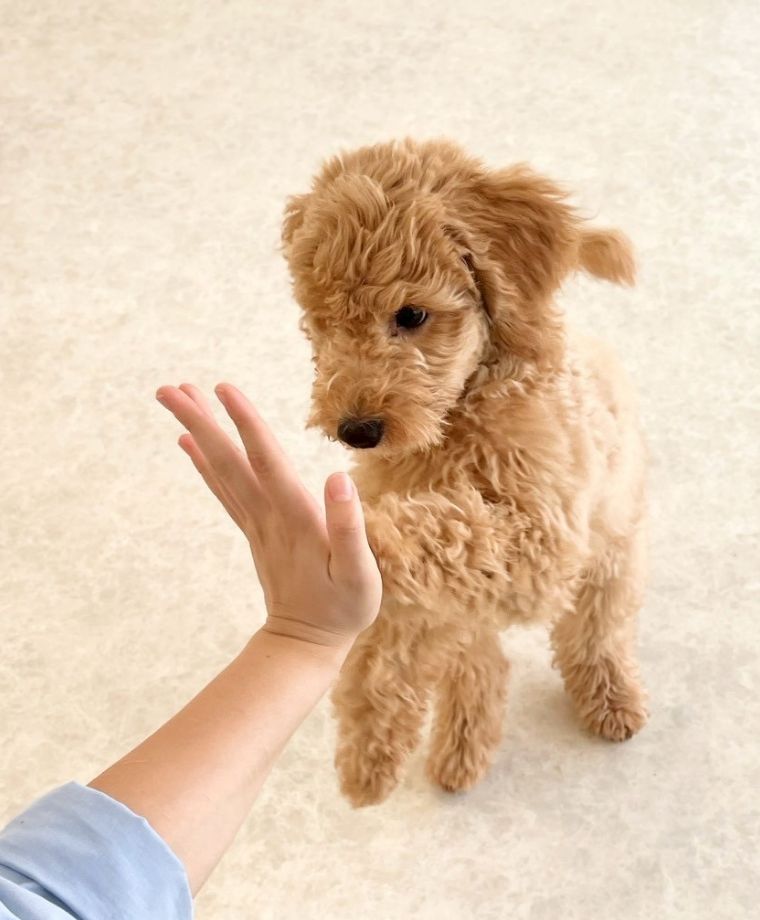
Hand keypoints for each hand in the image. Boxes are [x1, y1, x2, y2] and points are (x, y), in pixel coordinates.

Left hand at [155, 383, 381, 650]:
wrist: (305, 644)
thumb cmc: (342, 608)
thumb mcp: (360, 574)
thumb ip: (349, 528)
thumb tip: (339, 478)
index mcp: (296, 519)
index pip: (267, 462)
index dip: (247, 424)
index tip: (224, 388)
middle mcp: (267, 516)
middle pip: (230, 462)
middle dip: (202, 421)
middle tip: (170, 387)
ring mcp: (256, 523)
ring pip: (221, 471)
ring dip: (197, 433)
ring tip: (177, 397)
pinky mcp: (253, 531)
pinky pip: (223, 490)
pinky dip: (203, 464)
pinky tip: (189, 442)